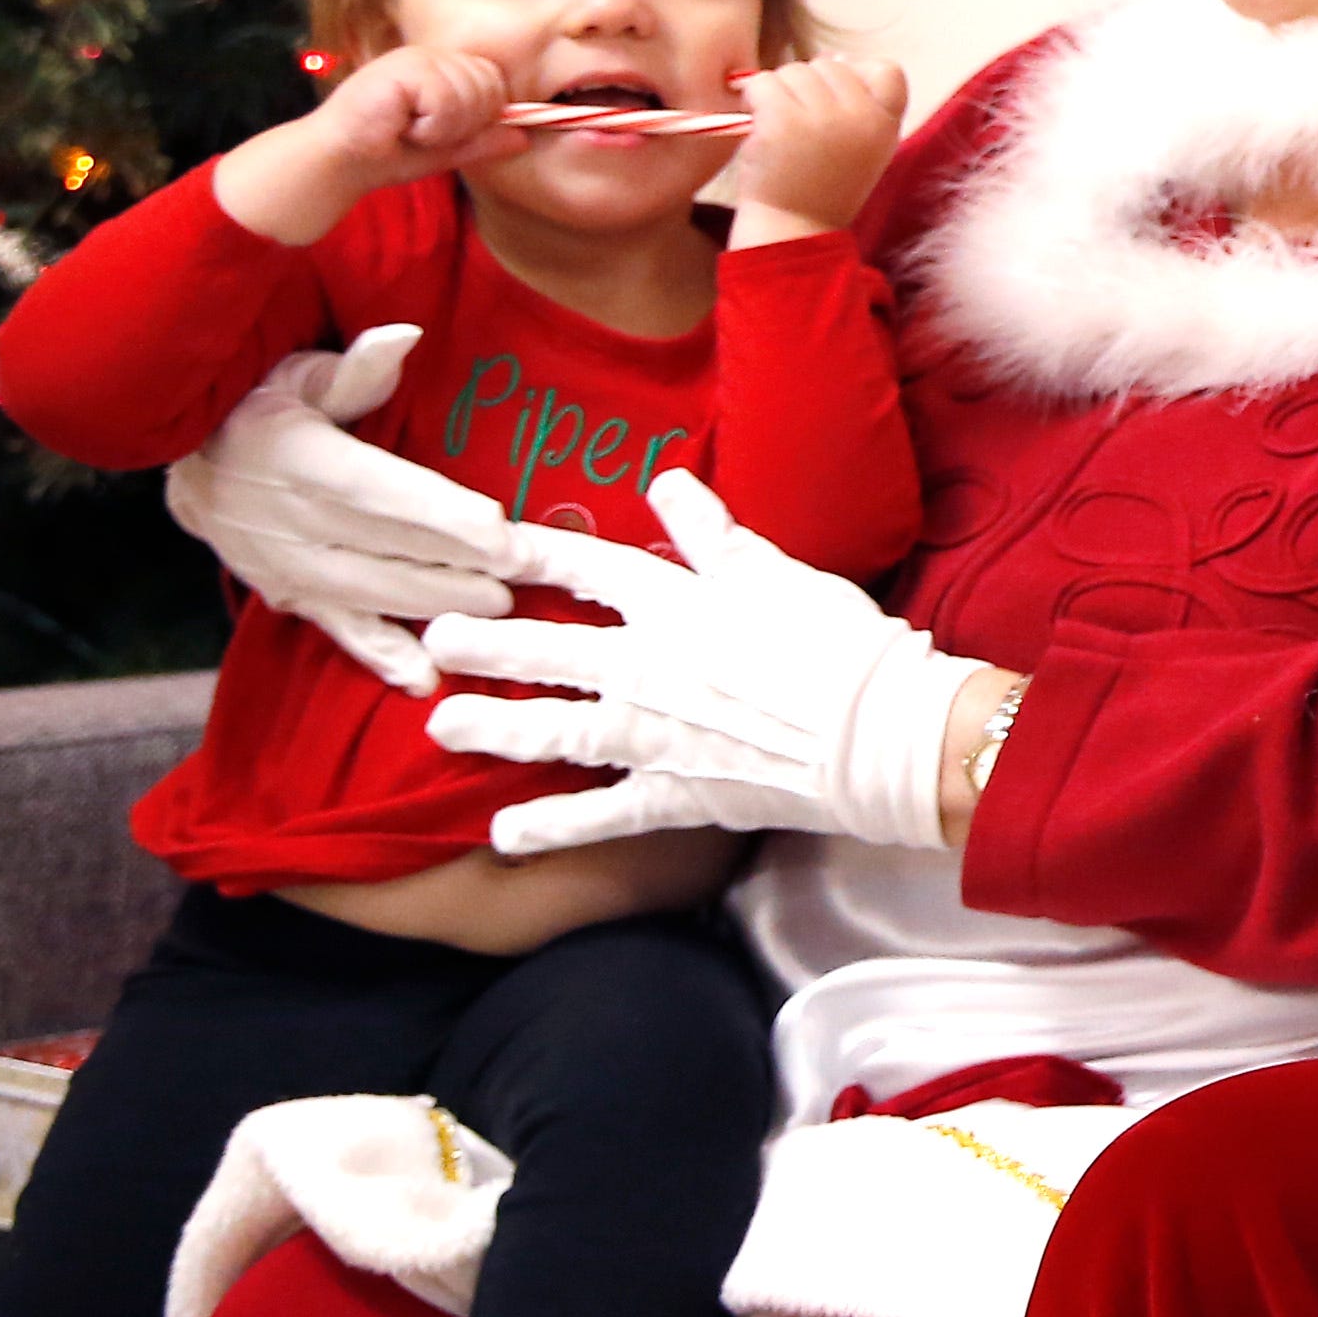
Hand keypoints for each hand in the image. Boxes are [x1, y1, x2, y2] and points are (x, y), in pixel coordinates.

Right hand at [157, 327, 516, 696]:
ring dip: (437, 604)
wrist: (187, 457)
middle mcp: (288, 518)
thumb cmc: (259, 402)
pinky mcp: (287, 594)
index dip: (440, 513)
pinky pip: (337, 630)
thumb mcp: (299, 373)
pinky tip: (425, 678)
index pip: (378, 490)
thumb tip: (407, 333)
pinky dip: (380, 656)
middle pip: (387, 548)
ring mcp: (285, 564)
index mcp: (297, 458)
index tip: (498, 529)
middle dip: (461, 563)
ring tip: (501, 611)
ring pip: (371, 593)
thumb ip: (358, 366)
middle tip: (528, 573)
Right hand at [212, 46, 527, 245]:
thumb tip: (524, 138)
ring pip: (471, 95)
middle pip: (490, 87)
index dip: (480, 115)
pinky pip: (447, 99)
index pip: (493, 81)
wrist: (339, 159)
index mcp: (442, 68)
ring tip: (409, 128)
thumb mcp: (445, 150)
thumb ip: (482, 140)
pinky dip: (430, 124)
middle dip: (464, 123)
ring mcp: (417, 57)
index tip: (441, 131)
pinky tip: (401, 124)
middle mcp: (432, 55)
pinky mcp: (403, 67)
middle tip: (422, 131)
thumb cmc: (385, 153)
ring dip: (444, 127)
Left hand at [421, 468, 978, 852]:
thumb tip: (662, 482)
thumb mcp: (777, 570)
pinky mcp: (673, 794)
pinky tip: (502, 834)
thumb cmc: (840, 643)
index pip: (586, 566)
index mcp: (674, 603)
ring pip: (553, 729)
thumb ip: (710, 533)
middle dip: (484, 642)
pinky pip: (599, 814)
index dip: (531, 553)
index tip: (483, 545)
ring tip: (442, 726)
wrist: (884, 733)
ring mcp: (652, 736)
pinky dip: (551, 827)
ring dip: (493, 727)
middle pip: (546, 648)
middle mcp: (646, 666)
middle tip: (433, 641)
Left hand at [719, 56, 907, 247]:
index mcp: (886, 125)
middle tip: (798, 124)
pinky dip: (753, 98)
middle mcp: (862, 118)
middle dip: (808, 86)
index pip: (887, 70)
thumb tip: (834, 56)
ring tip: (778, 127)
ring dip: (778, 92)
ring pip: (794, 70)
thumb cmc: (822, 188)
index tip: (836, 101)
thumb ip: (858, 104)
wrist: (793, 231)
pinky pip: (764, 83)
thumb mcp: (863, 148)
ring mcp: (824, 118)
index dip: (858, 74)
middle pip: (830, 65)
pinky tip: (757, 123)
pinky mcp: (783, 121)